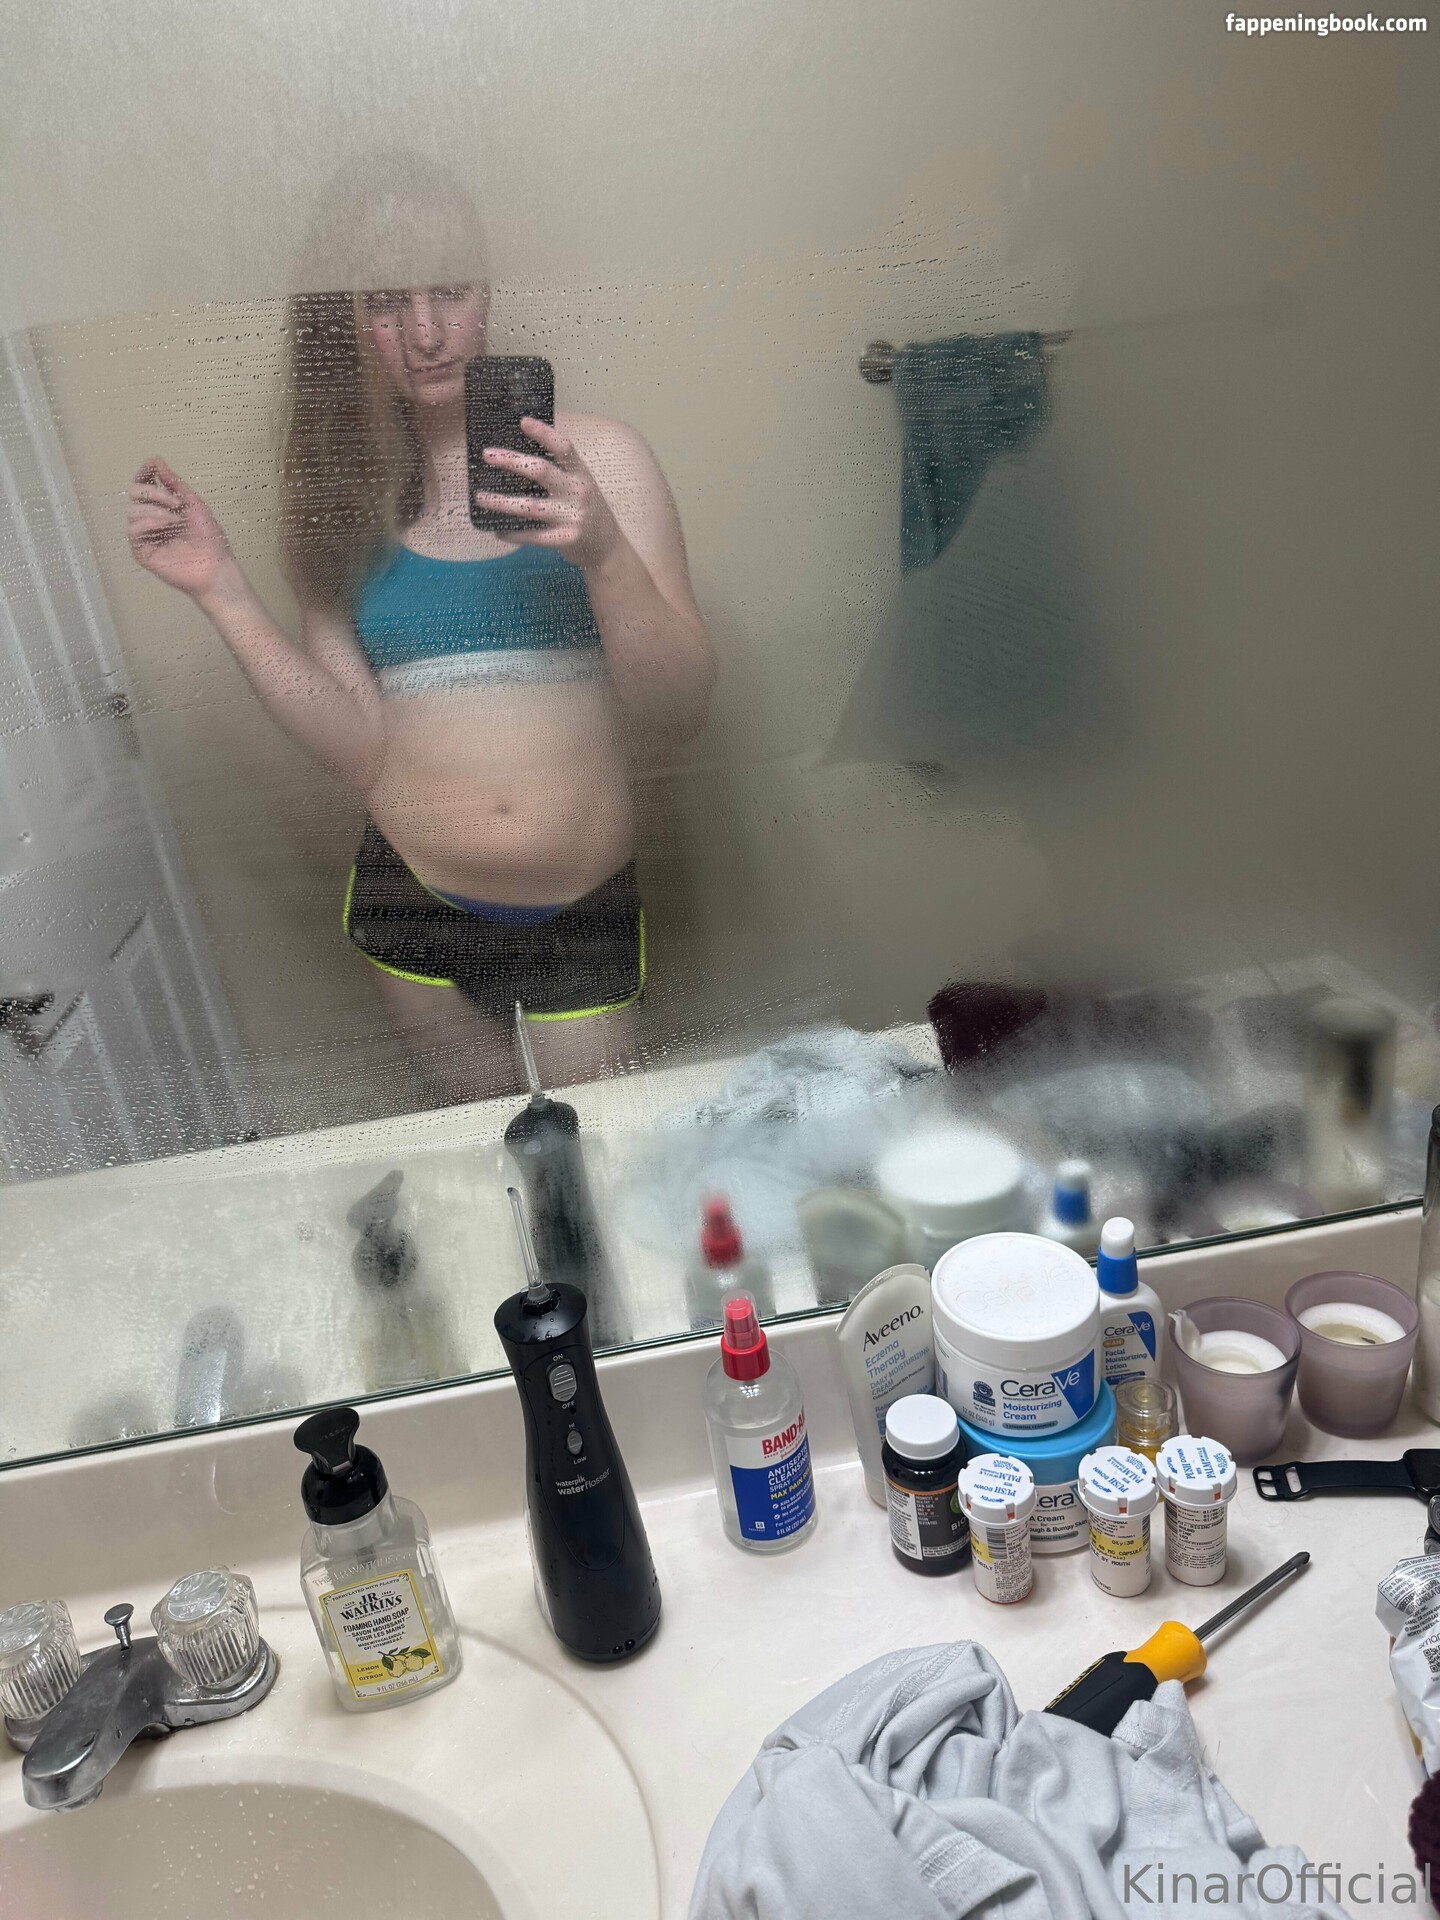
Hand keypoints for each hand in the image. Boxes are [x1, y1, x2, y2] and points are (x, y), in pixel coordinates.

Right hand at [127, 458, 234, 602]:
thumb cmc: (210, 539)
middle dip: (153, 492)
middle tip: (175, 502)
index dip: (145, 472)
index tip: (153, 464)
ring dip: (155, 511)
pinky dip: (148, 523)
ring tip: (176, 520)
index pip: (144, 483)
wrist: (215, 566)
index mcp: (163, 506)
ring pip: (132, 511)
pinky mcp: (142, 551)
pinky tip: (165, 526)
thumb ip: (174, 482)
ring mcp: (146, 535)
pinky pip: (133, 530)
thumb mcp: (194, 503)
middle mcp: (152, 518)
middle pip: (134, 493)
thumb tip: (157, 461)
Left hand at [473, 419, 625, 574]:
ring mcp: (572, 516)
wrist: (608, 548)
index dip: (544, 433)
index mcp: (580, 474)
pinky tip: (498, 530)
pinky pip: (533, 536)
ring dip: (502, 502)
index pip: (564, 448)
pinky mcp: (565, 539)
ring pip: (530, 506)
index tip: (523, 422)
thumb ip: (560, 473)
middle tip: (487, 455)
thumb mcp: (581, 486)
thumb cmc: (587, 511)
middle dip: (512, 461)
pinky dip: (513, 533)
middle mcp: (577, 492)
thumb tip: (519, 459)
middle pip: (541, 471)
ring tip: (480, 497)